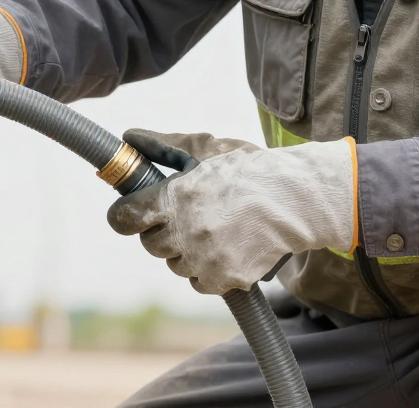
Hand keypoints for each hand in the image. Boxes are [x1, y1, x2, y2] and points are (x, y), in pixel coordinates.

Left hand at [107, 130, 357, 294]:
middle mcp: (185, 232)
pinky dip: (205, 269)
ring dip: (184, 250)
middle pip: (150, 243)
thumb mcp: (203, 148)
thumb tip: (127, 137)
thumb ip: (161, 145)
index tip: (131, 212)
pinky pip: (198, 282)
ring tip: (210, 229)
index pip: (124, 218)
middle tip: (184, 215)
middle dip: (161, 230)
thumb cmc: (247, 170)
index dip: (124, 215)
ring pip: (174, 264)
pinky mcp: (224, 279)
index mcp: (174, 198)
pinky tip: (222, 247)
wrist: (294, 200)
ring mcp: (205, 259)